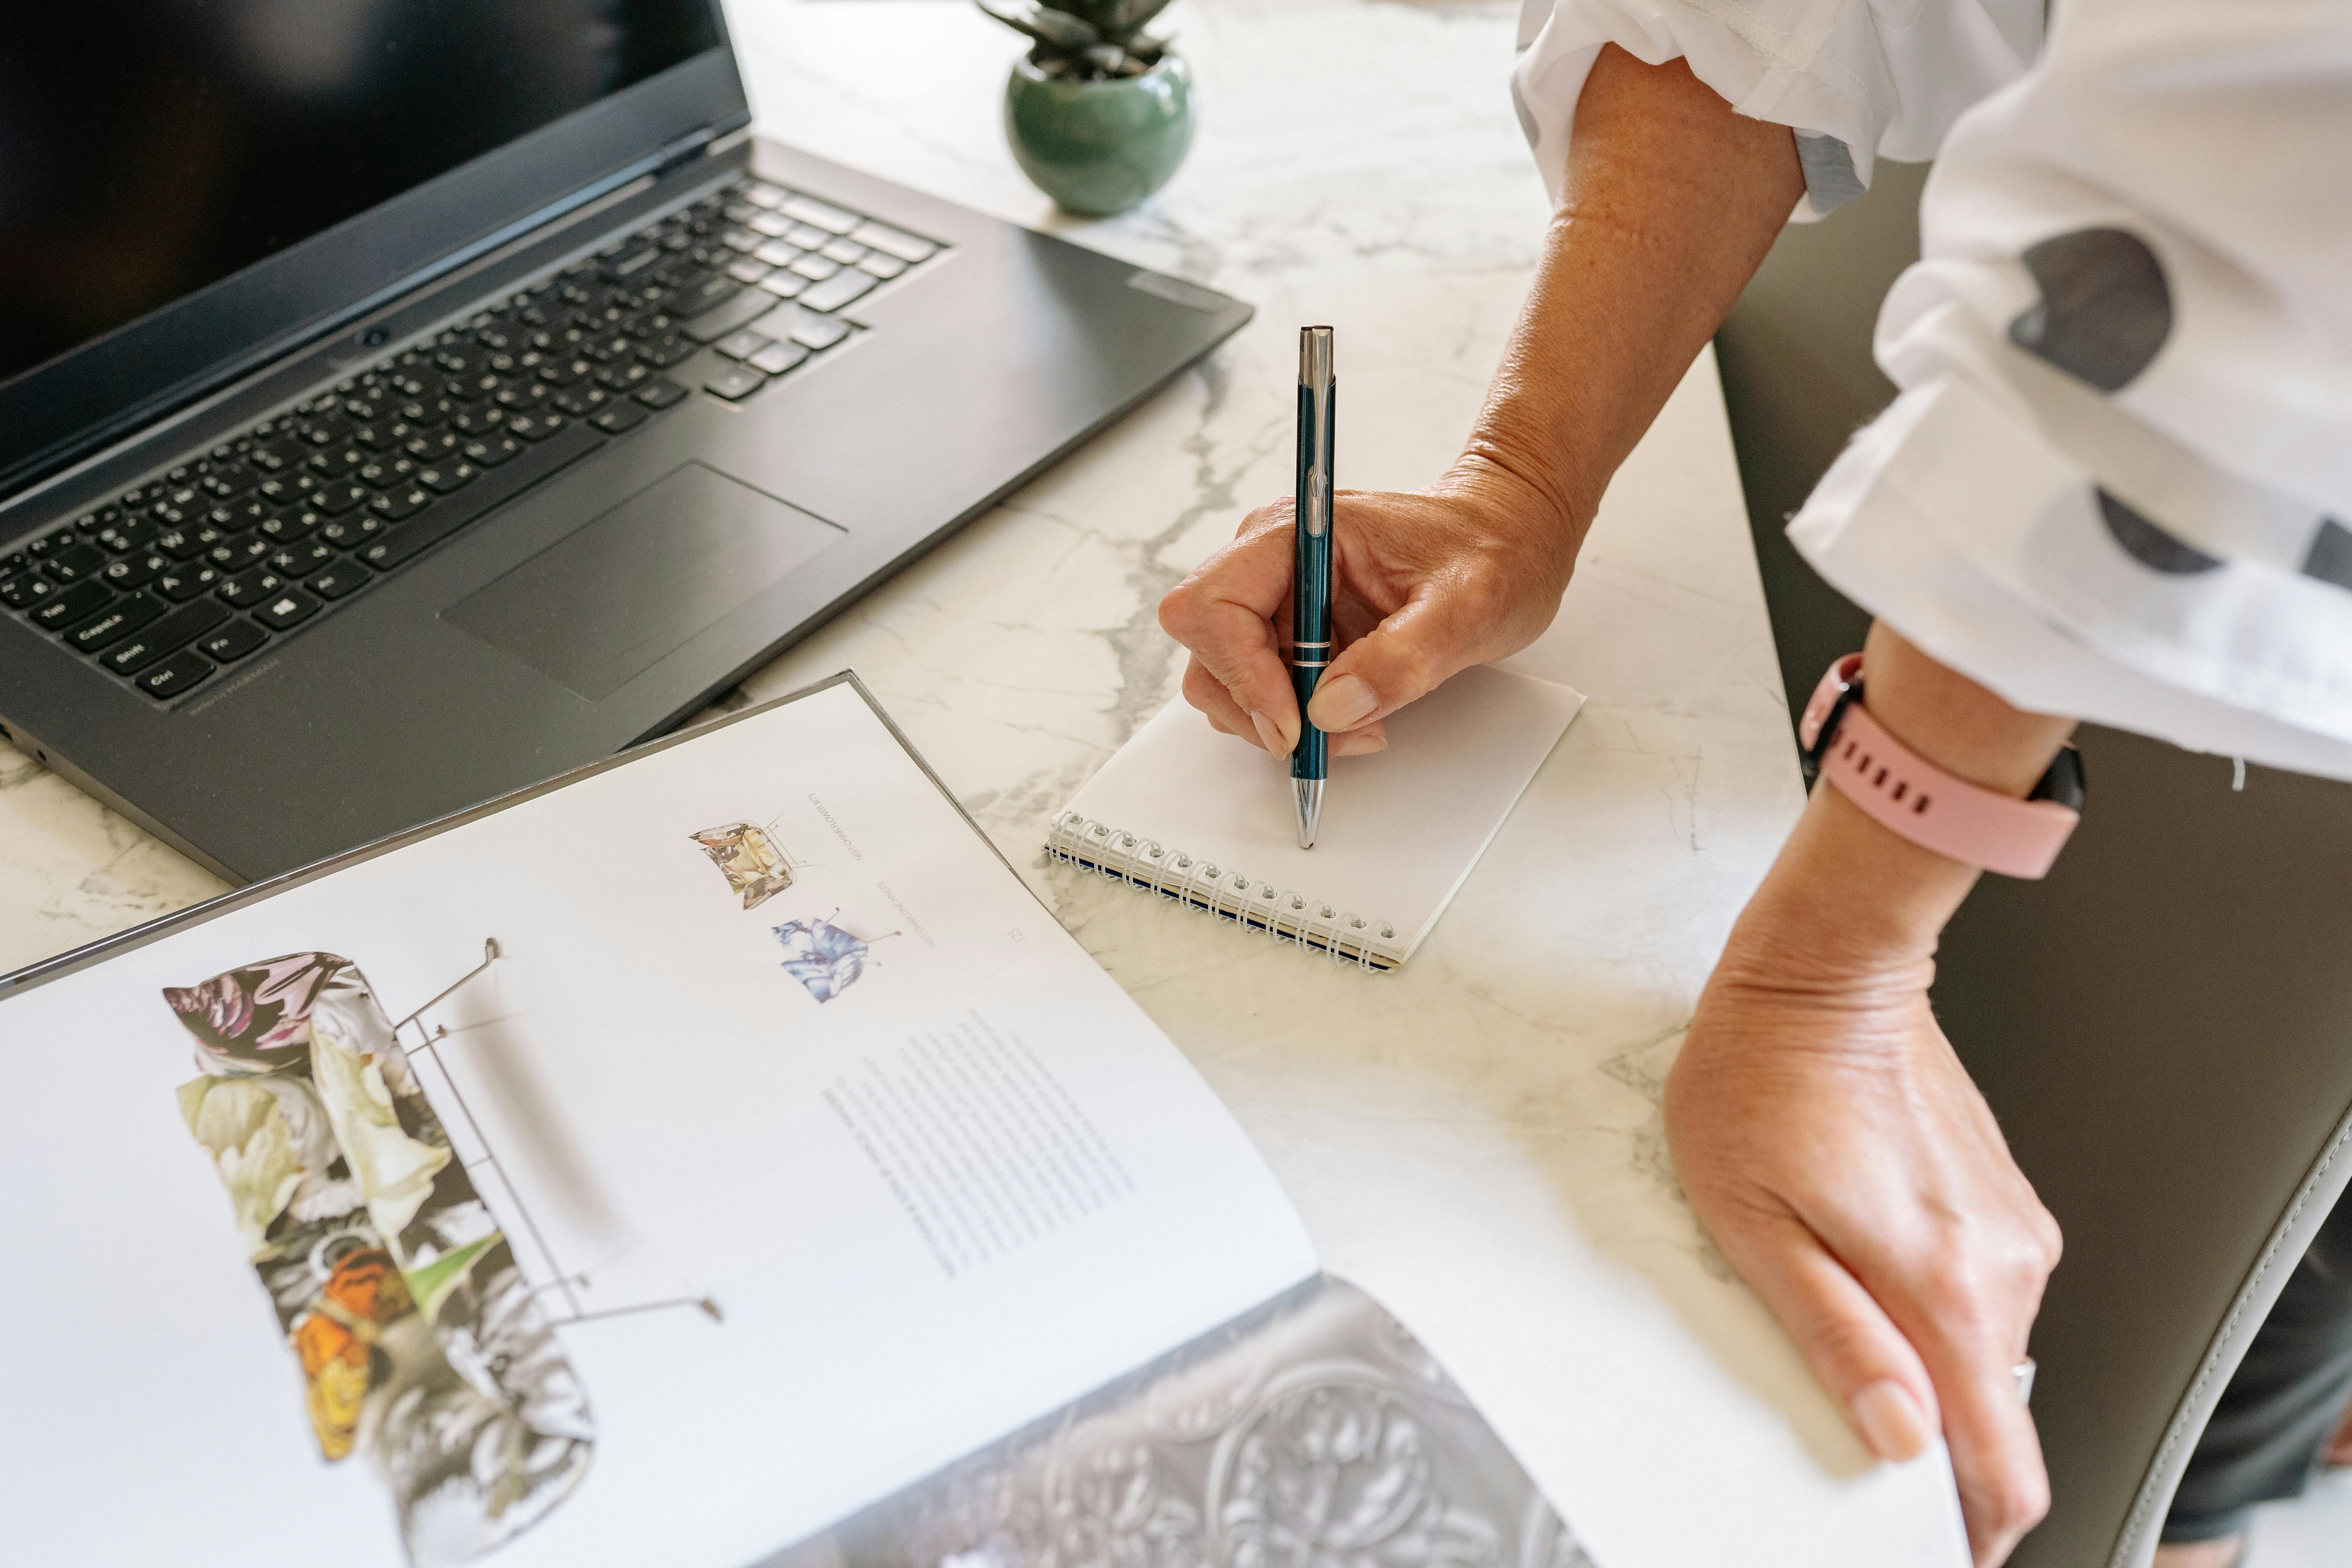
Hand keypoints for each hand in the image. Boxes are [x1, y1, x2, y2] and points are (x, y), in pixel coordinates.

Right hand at [1157, 457, 1577, 756]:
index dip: (1241, 672)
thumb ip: (1401, 657)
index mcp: (1295, 534)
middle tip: (1330, 735)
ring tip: (1359, 722)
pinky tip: (1354, 713)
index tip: (1295, 721)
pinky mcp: (1293, 632)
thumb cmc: (1495, 549)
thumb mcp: (1467, 605)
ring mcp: (1278, 599)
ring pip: (1224, 679)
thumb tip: (1332, 709)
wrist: (1512, 536)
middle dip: (1258, 707)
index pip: (1213, 605)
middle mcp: (1270, 562)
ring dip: (1277, 720)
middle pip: (1205, 649)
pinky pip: (1262, 690)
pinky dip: (1296, 719)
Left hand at [1666, 794, 2062, 1564]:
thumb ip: (1833, 1339)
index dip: (1973, 1528)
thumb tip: (1895, 1434)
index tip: (1931, 1542)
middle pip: (1993, 1414)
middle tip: (1848, 1412)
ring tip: (1840, 1303)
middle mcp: (2005, 1266)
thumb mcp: (1754, 1225)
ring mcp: (2014, 1230)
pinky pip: (1979, 1291)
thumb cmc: (1764, 1079)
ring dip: (1926, 1358)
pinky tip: (1864, 1254)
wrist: (1822, 974)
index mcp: (1947, 1289)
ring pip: (1983, 1350)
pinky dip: (1932, 1304)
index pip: (2003, 1464)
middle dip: (1935, 1441)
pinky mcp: (2003, 1201)